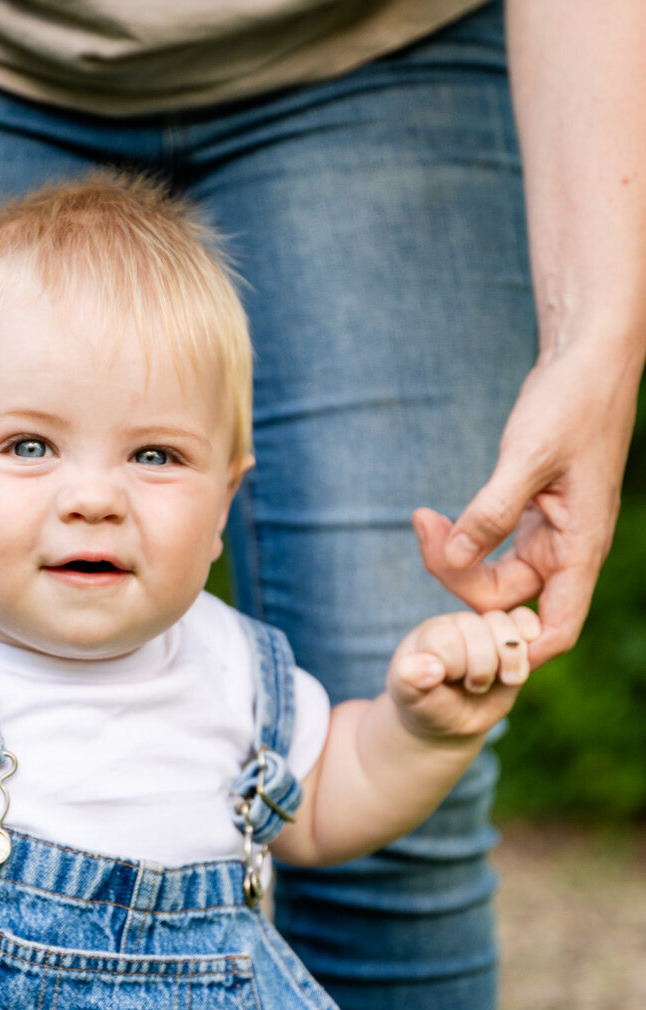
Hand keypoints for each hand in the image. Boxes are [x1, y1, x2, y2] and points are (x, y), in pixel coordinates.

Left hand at [388, 607, 540, 740]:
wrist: (451, 719)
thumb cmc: (426, 704)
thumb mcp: (409, 697)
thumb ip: (410, 681)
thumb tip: (431, 669)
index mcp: (430, 634)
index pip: (447, 639)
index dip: (453, 666)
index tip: (443, 682)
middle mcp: (458, 625)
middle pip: (478, 629)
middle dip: (481, 666)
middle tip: (472, 687)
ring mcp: (486, 631)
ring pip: (504, 624)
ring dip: (509, 658)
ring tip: (505, 680)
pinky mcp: (512, 641)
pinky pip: (525, 622)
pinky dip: (529, 641)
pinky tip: (525, 662)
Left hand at [412, 345, 638, 668]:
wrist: (585, 360)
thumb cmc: (570, 401)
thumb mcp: (527, 455)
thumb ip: (491, 509)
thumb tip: (453, 557)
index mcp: (581, 548)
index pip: (556, 629)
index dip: (515, 648)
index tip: (464, 636)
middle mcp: (568, 551)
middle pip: (509, 603)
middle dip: (460, 582)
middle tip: (425, 532)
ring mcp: (550, 536)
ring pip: (496, 578)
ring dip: (456, 561)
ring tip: (423, 521)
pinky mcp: (532, 517)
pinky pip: (494, 550)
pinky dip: (464, 542)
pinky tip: (437, 521)